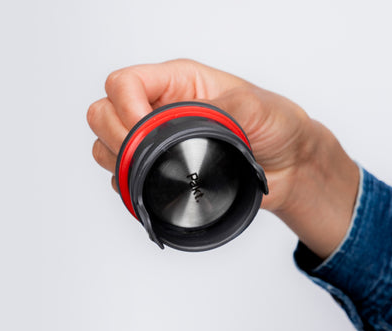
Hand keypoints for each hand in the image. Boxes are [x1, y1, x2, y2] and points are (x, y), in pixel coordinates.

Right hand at [86, 59, 358, 257]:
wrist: (288, 167)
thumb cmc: (276, 127)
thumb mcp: (255, 108)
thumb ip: (222, 108)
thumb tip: (192, 120)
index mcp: (177, 83)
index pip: (123, 82)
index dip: (123, 105)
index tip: (143, 127)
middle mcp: (160, 109)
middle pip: (103, 113)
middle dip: (115, 135)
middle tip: (143, 155)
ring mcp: (155, 142)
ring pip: (106, 145)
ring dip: (116, 160)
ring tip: (145, 170)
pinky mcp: (158, 171)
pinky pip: (121, 176)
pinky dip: (125, 184)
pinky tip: (148, 187)